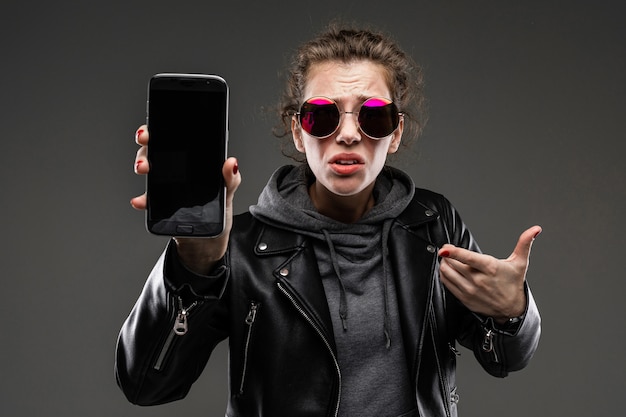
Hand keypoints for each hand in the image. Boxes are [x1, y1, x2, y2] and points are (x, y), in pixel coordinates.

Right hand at [131, 125, 240, 273]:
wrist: (210, 238)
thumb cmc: (219, 209)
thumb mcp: (228, 191)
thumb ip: (230, 178)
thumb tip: (231, 163)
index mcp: (192, 160)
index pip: (174, 137)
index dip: (161, 128)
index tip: (154, 128)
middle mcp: (175, 168)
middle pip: (155, 149)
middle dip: (146, 144)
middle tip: (146, 143)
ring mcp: (165, 185)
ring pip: (148, 168)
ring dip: (142, 164)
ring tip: (145, 169)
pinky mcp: (159, 204)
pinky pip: (146, 198)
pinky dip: (142, 199)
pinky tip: (140, 200)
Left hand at [438, 226, 541, 322]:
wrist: (511, 310)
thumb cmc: (513, 284)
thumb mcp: (520, 263)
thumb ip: (524, 243)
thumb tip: (535, 229)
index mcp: (490, 268)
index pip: (467, 258)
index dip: (453, 252)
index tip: (444, 248)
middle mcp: (478, 280)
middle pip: (453, 263)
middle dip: (447, 255)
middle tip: (448, 250)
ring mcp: (470, 290)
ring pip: (447, 273)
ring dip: (444, 264)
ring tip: (447, 259)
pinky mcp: (464, 298)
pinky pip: (447, 284)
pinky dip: (444, 275)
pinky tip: (448, 270)